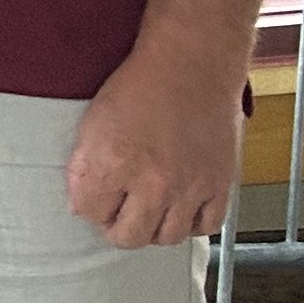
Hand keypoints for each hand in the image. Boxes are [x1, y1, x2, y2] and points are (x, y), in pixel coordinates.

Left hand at [66, 51, 243, 249]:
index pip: (88, 213)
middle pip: (127, 237)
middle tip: (119, 212)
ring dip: (153, 228)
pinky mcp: (220, 184)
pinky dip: (191, 223)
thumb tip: (83, 206)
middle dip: (116, 227)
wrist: (191, 65)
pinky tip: (181, 208)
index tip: (96, 195)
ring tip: (150, 210)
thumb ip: (85, 168)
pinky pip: (205, 226)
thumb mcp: (92, 124)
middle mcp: (152, 183)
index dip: (89, 204)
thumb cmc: (139, 87)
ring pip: (166, 237)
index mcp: (112, 165)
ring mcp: (189, 187)